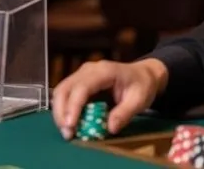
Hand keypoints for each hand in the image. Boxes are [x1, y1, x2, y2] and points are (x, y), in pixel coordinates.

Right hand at [52, 59, 168, 138]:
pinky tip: (69, 122)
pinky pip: (66, 93)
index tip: (70, 125)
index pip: (81, 88)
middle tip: (66, 133)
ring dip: (60, 111)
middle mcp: (87, 70)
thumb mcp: (139, 100)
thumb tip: (110, 129)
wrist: (143, 74)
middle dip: (61, 112)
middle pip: (64, 88)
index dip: (73, 106)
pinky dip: (64, 108)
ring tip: (66, 131)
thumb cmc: (142, 85)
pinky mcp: (79, 81)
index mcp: (103, 71)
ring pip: (61, 90)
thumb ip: (124, 113)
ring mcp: (81, 74)